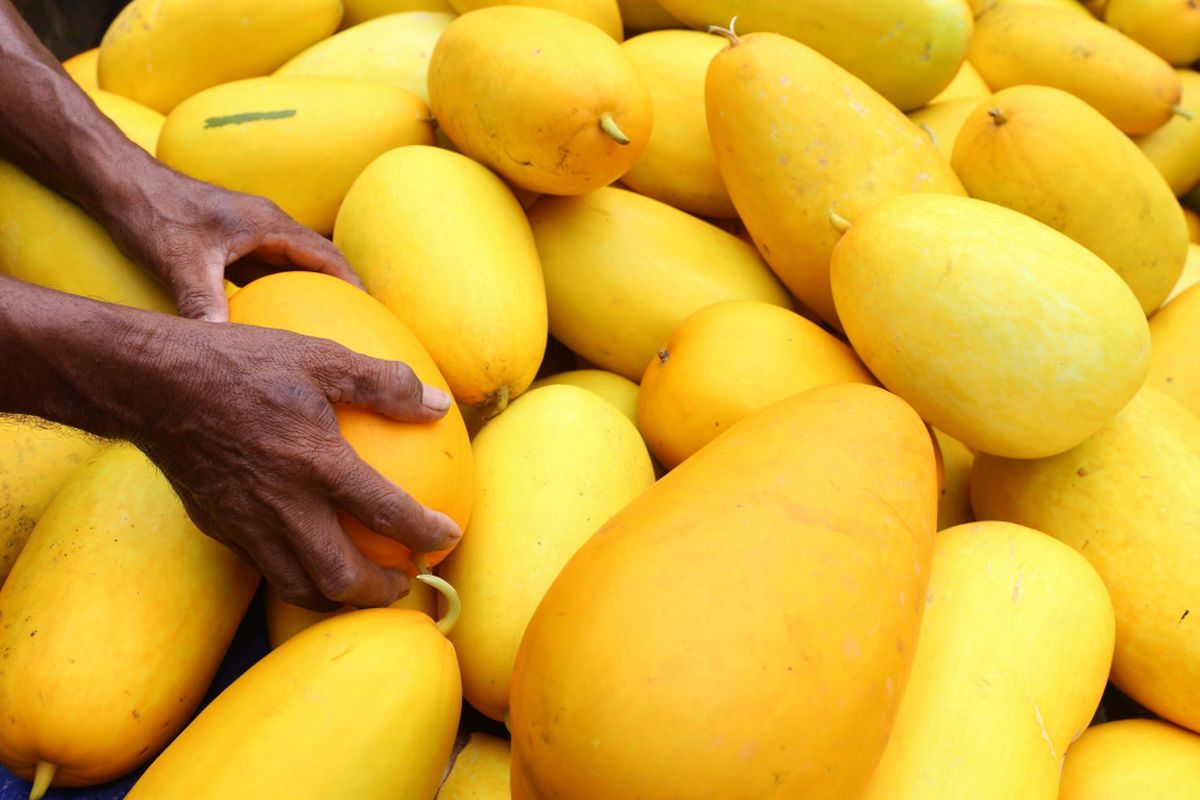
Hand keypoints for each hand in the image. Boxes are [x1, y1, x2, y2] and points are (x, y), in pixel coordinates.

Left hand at [101, 163, 360, 321]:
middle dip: (338, 296)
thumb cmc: (152, 211)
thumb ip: (205, 303)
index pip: (328, 257)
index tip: (372, 320)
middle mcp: (266, 226)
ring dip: (308, 296)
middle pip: (317, 264)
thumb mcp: (181, 263)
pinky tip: (272, 323)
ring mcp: (248, 234)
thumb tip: (223, 346)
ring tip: (322, 333)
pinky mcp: (229, 243)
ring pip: (291, 269)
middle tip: (355, 334)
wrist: (117, 182)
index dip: (353, 288)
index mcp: (270, 224)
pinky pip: (265, 273)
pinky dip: (277, 296)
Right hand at [136, 317, 462, 610]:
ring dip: (338, 597)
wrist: (150, 382)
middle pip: (341, 578)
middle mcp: (283, 504)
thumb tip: (437, 404)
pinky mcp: (218, 526)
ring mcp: (246, 522)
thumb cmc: (238, 362)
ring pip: (298, 586)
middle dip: (381, 592)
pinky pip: (263, 567)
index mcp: (316, 463)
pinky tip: (309, 556)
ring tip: (362, 585)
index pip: (386, 513)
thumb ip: (382, 382)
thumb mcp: (319, 356)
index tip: (447, 538)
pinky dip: (296, 576)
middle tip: (406, 582)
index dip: (425, 533)